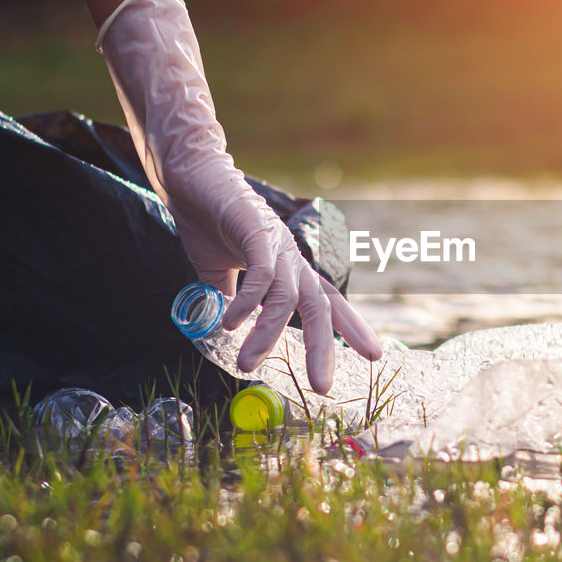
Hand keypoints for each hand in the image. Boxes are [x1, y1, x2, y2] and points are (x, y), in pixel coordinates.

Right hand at [97, 0, 380, 389]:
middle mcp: (291, 257)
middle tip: (321, 386)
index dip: (351, 327)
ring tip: (246, 363)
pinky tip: (229, 323)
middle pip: (318, 307)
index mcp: (289, 268)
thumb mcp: (218, 272)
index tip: (373, 356)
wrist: (188, 176)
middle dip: (323, 348)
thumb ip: (227, 300)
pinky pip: (260, 273)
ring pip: (286, 297)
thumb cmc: (207, 220)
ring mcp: (275, 243)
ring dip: (268, 334)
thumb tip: (221, 331)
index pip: (328, 302)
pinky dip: (248, 301)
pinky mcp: (255, 230)